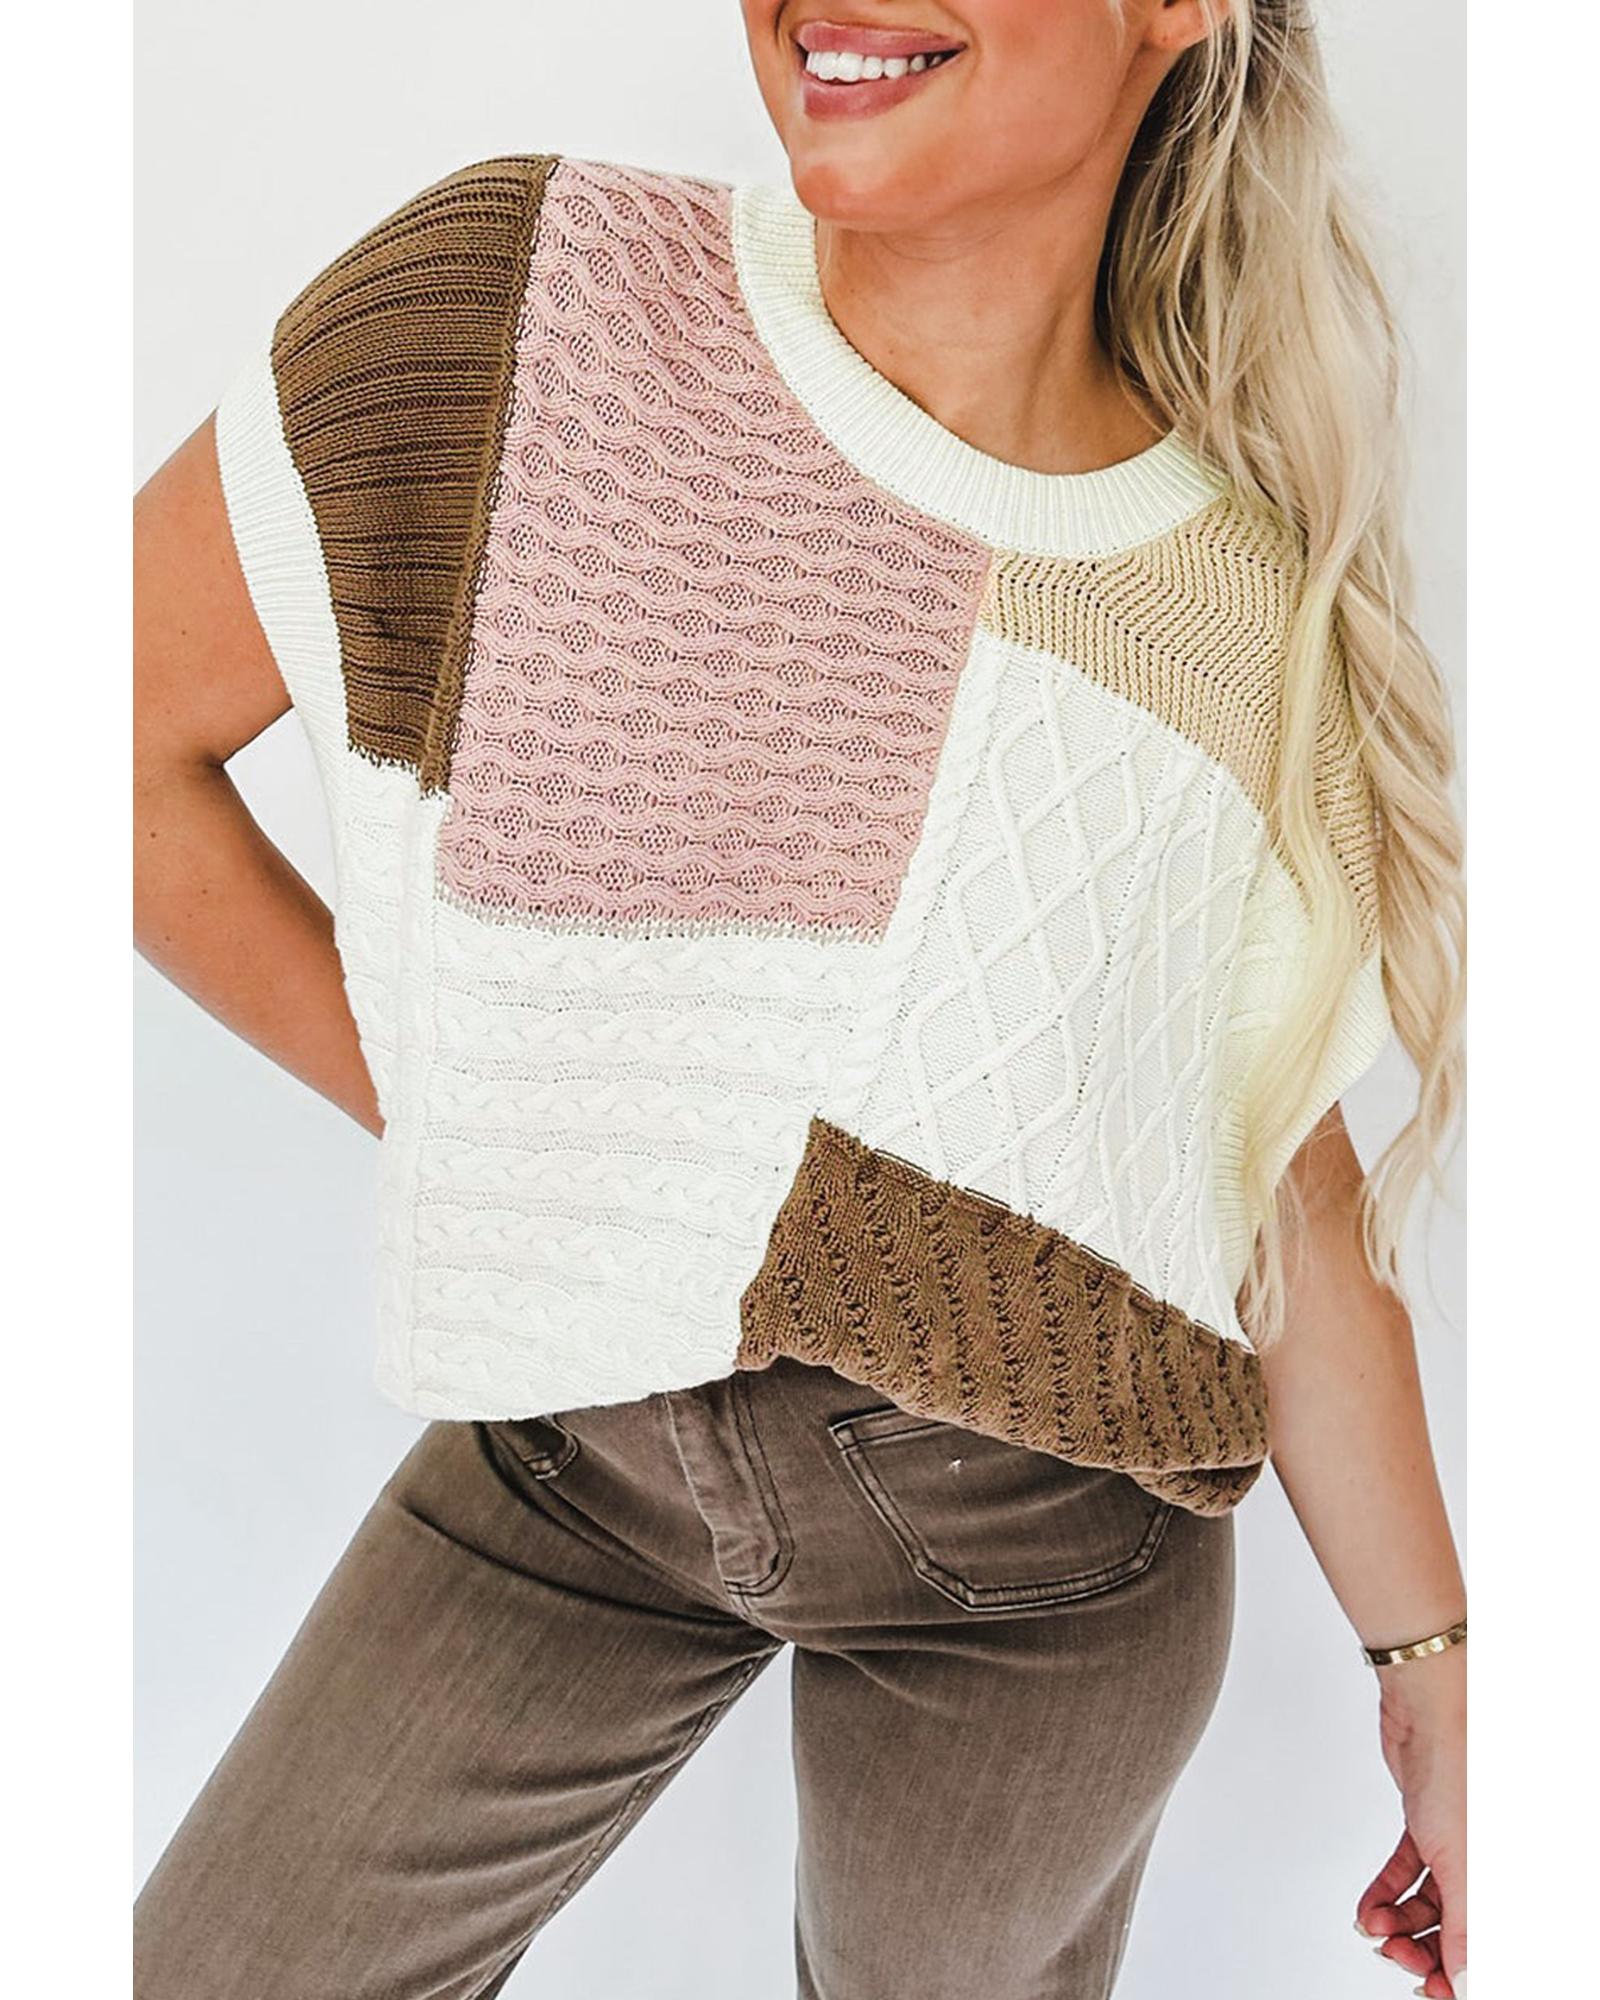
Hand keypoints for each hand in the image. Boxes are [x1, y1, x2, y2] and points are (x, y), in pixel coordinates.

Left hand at [1356, 1645, 1466, 1996]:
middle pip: (1460, 1927)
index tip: (1433, 1990)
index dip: (1462, 1973)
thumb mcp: (1465, 1867)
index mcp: (1510, 1876)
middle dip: (1426, 1950)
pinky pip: (1410, 1872)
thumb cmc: (1462, 1768)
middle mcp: (1490, 1863)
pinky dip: (1387, 1893)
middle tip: (1398, 1959)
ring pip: (1431, 1903)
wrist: (1429, 1709)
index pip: (1489, 1943)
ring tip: (1376, 1930)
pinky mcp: (1430, 1825)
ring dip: (1400, 1923)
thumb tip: (1468, 1979)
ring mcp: (1460, 1844)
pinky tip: (1370, 1911)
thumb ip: (1467, 1930)